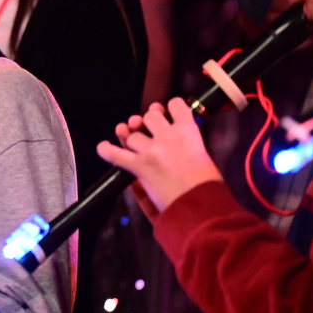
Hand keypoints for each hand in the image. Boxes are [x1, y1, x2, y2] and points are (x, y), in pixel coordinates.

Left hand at [96, 98, 222, 211]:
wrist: (202, 207)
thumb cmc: (208, 187)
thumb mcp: (204, 157)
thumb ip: (187, 145)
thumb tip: (172, 136)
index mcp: (189, 132)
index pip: (176, 106)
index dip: (169, 107)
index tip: (166, 112)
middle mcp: (169, 136)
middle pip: (149, 116)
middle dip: (147, 121)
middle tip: (148, 129)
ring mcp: (152, 151)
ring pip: (132, 135)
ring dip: (131, 140)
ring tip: (134, 145)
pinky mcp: (139, 167)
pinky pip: (115, 154)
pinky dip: (106, 151)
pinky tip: (103, 147)